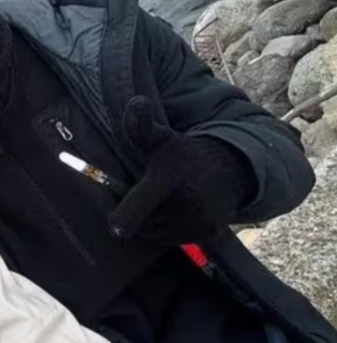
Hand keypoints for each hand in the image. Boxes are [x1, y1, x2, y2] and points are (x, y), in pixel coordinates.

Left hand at [108, 97, 253, 243]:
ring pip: (154, 235)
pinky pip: (172, 241)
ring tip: (166, 200)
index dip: (121, 219)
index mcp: (166, 180)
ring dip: (152, 223)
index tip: (113, 224)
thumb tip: (136, 102)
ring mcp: (197, 223)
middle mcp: (184, 205)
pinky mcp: (207, 235)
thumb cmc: (180, 154)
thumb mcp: (159, 138)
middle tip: (149, 195)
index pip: (136, 209)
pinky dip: (168, 230)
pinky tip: (178, 211)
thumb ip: (140, 126)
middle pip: (139, 225)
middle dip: (137, 214)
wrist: (228, 169)